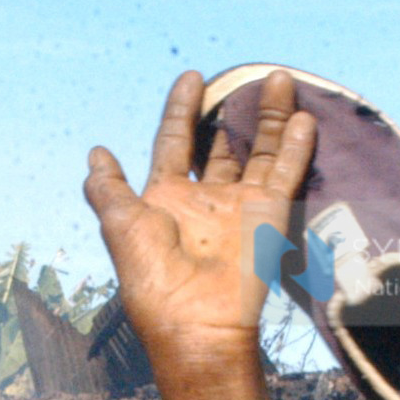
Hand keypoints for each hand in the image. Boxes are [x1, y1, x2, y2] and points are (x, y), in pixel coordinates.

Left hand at [83, 69, 314, 370]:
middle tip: (250, 79)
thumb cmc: (152, 278)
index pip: (175, 142)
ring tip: (279, 81)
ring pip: (259, 152)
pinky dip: (294, 148)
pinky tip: (303, 118)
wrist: (195, 322)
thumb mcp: (120, 224)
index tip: (192, 77)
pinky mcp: (269, 217)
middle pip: (223, 145)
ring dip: (270, 118)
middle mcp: (205, 200)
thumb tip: (96, 154)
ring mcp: (240, 208)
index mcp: (167, 200)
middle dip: (234, 110)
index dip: (181, 110)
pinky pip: (284, 175)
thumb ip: (108, 188)